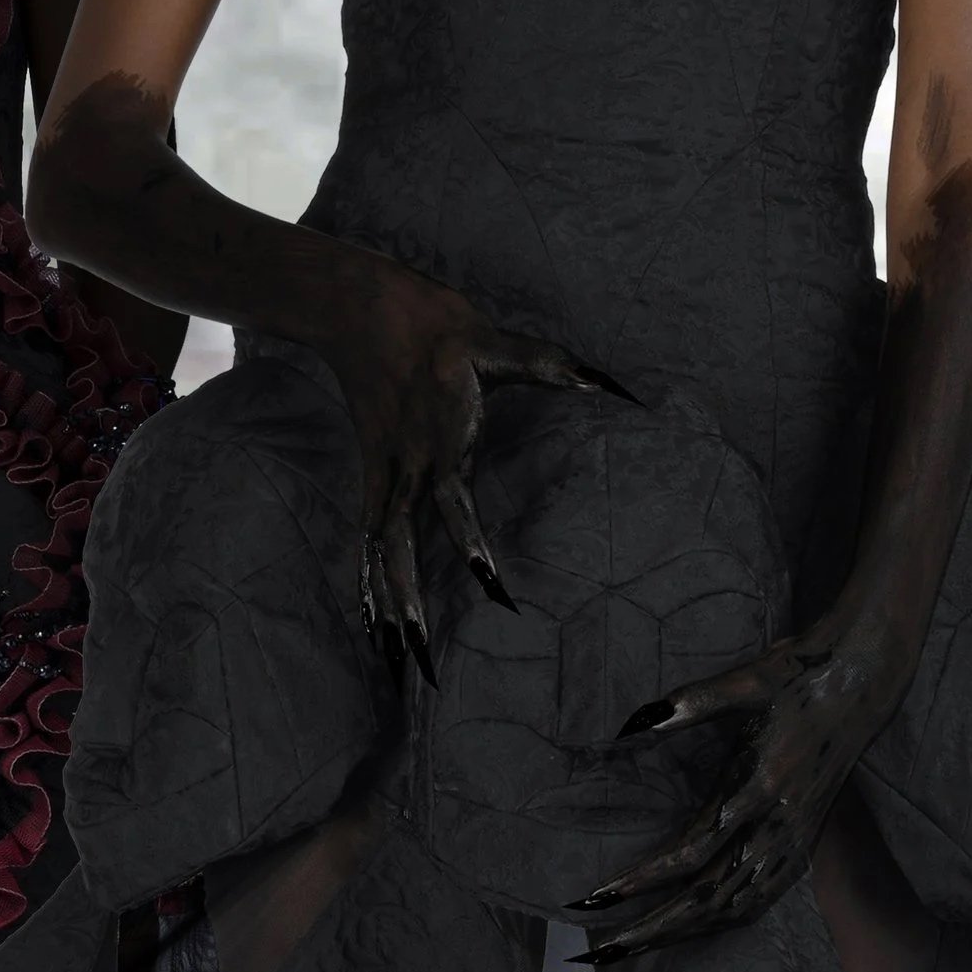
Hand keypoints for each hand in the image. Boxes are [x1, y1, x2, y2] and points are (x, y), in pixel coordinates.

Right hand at [322, 267, 634, 685]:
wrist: (361, 307)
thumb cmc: (438, 325)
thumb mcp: (499, 342)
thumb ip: (554, 368)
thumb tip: (611, 384)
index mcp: (441, 442)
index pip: (455, 505)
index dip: (471, 545)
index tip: (491, 589)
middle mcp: (407, 469)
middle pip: (403, 548)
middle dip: (411, 604)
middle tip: (424, 660)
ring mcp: (383, 475)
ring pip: (381, 554)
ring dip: (387, 606)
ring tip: (396, 664)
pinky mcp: (371, 475)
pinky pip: (367, 539)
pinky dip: (367, 582)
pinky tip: (371, 625)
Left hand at [568, 609, 909, 964]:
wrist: (862, 682)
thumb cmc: (798, 675)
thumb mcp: (744, 680)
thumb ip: (689, 703)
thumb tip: (632, 723)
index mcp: (759, 783)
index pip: (691, 852)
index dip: (642, 880)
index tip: (599, 897)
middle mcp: (778, 822)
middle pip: (708, 897)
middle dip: (652, 927)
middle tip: (601, 947)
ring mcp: (795, 838)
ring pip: (735, 908)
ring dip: (683, 934)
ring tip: (636, 946)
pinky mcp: (805, 841)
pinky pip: (764, 899)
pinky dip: (725, 923)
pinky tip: (698, 931)